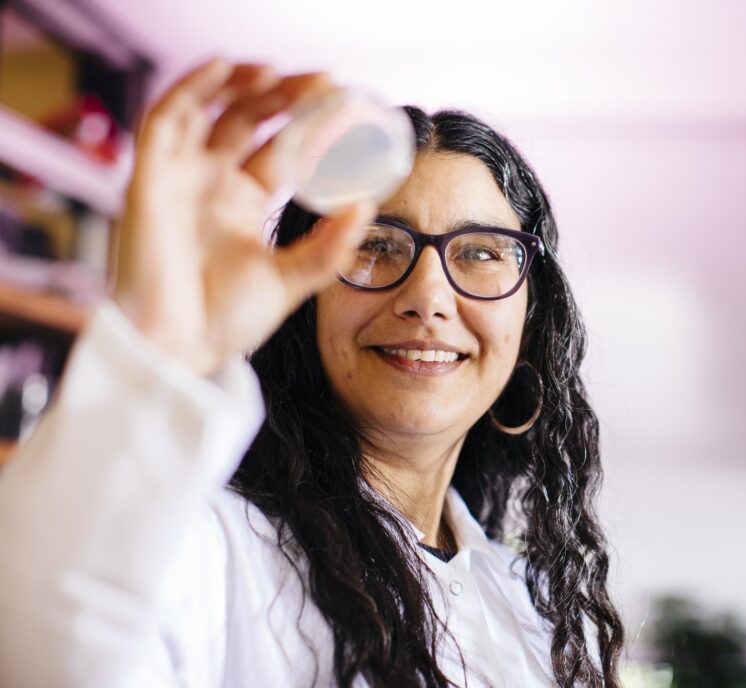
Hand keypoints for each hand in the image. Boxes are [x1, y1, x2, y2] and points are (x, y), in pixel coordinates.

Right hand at [113, 58, 375, 375]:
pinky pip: (165, 120)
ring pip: (208, 110)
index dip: (309, 124)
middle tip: (322, 82)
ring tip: (278, 71)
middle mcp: (212, 184)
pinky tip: (225, 68)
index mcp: (244, 202)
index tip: (343, 104)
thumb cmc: (225, 320)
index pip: (281, 147)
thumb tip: (367, 207)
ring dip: (241, 83)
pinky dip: (191, 88)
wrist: (180, 349)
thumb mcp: (293, 277)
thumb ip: (330, 245)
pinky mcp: (149, 179)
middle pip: (249, 120)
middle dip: (284, 96)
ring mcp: (181, 178)